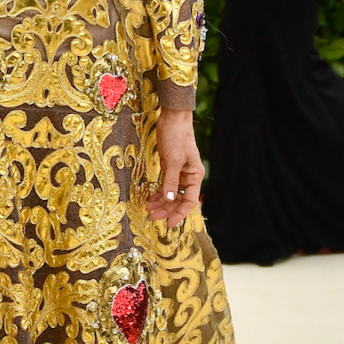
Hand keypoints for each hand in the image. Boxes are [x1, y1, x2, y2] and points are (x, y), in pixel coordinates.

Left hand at [146, 110, 203, 226]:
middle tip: (153, 217)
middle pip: (178, 199)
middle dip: (166, 209)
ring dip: (161, 202)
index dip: (180, 213)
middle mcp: (188, 177)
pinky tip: (150, 199)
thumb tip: (169, 199)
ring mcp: (178, 173)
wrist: (172, 119)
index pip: (189, 201)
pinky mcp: (169, 168)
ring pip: (170, 194)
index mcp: (195, 176)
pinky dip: (158, 193)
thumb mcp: (174, 160)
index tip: (169, 224)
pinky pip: (164, 185)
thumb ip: (171, 180)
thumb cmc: (178, 137)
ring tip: (148, 209)